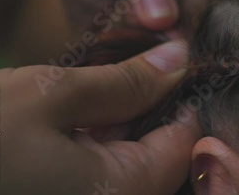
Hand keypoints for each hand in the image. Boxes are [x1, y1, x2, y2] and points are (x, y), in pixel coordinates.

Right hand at [0, 41, 200, 194]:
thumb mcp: (55, 94)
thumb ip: (127, 82)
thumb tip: (179, 59)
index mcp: (119, 194)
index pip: (183, 146)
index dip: (183, 99)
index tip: (172, 62)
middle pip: (158, 154)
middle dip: (151, 107)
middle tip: (139, 64)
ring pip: (128, 159)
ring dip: (123, 119)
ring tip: (107, 82)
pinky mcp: (62, 192)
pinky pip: (98, 168)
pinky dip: (98, 137)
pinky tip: (81, 110)